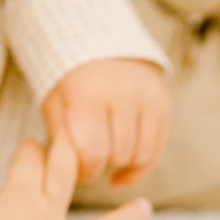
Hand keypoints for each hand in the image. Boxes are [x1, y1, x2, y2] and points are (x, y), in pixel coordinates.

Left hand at [40, 57, 170, 187]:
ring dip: (121, 164)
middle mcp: (122, 93)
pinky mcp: (163, 104)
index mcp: (88, 93)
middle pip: (117, 155)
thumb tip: (68, 172)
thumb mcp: (55, 104)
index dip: (85, 171)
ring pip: (140, 155)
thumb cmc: (72, 83)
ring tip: (106, 157)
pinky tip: (124, 170)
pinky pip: (157, 150)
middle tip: (91, 162)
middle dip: (102, 166)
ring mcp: (147, 98)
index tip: (78, 171)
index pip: (92, 151)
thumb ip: (60, 138)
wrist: (102, 46)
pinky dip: (141, 166)